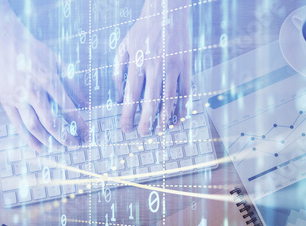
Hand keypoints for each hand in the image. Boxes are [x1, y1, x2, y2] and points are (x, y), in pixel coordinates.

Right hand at [0, 20, 88, 150]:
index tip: (87, 135)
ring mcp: (17, 98)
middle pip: (51, 122)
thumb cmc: (35, 52)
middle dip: (65, 137)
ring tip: (59, 149)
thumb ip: (73, 84)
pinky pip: (18, 126)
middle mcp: (32, 91)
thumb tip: (86, 105)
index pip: (68, 108)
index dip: (79, 124)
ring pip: (34, 127)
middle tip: (75, 146)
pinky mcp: (6, 102)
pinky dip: (29, 140)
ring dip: (48, 142)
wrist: (5, 43)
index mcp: (49, 80)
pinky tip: (40, 148)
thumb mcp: (58, 62)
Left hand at [113, 0, 190, 134]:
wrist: (167, 9)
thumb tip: (119, 99)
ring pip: (171, 100)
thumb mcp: (123, 47)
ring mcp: (174, 67)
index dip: (128, 115)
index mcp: (139, 62)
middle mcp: (157, 66)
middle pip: (151, 102)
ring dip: (165, 119)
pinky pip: (186, 91)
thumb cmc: (142, 30)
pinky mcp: (187, 65)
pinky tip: (179, 118)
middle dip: (146, 122)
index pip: (132, 96)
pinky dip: (183, 107)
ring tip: (160, 130)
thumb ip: (118, 73)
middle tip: (143, 133)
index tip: (125, 128)